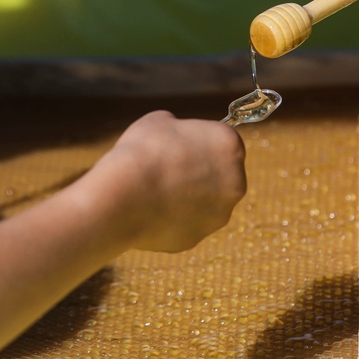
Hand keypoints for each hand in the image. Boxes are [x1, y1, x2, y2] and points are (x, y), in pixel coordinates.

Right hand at [93, 111, 246, 252]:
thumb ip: (179, 128)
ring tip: (156, 191)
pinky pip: (187, 224)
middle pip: (222, 175)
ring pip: (206, 203)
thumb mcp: (160, 121)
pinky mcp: (199, 238)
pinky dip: (173, 218)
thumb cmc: (142, 151)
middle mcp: (236, 182)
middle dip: (201, 172)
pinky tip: (151, 210)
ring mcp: (219, 214)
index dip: (202, 143)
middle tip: (169, 169)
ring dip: (189, 197)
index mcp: (230, 146)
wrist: (122, 197)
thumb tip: (178, 138)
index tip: (181, 146)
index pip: (224, 142)